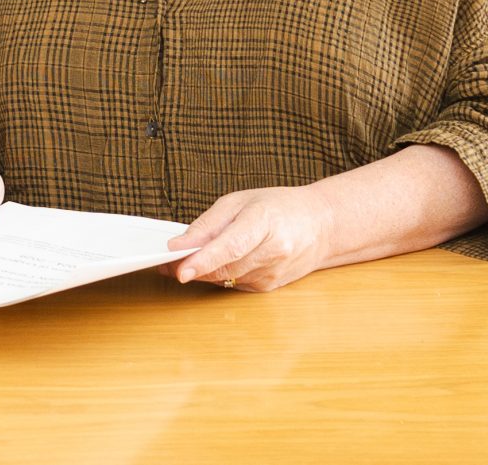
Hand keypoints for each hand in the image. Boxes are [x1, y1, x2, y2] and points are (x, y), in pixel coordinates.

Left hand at [169, 185, 341, 292]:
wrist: (321, 225)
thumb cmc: (279, 207)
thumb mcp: (240, 201)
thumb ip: (208, 224)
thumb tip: (179, 245)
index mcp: (266, 222)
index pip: (231, 246)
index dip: (203, 259)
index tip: (180, 269)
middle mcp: (274, 251)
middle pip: (224, 266)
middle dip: (192, 266)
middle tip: (167, 262)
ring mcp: (274, 273)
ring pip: (226, 279)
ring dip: (203, 272)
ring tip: (186, 259)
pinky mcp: (270, 287)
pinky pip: (234, 283)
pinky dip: (220, 274)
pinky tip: (217, 261)